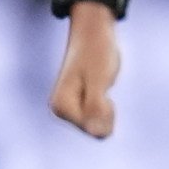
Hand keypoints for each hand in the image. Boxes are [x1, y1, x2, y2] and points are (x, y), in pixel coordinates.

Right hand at [49, 6, 120, 140]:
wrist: (94, 34)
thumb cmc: (97, 54)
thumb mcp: (100, 81)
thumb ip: (96, 107)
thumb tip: (97, 134)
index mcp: (60, 106)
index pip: (93, 128)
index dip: (106, 111)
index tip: (101, 88)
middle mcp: (60, 110)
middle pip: (96, 130)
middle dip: (107, 112)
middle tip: (102, 86)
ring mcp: (69, 108)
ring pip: (99, 126)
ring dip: (108, 109)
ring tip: (101, 86)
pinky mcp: (79, 105)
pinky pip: (101, 118)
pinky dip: (108, 107)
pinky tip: (101, 90)